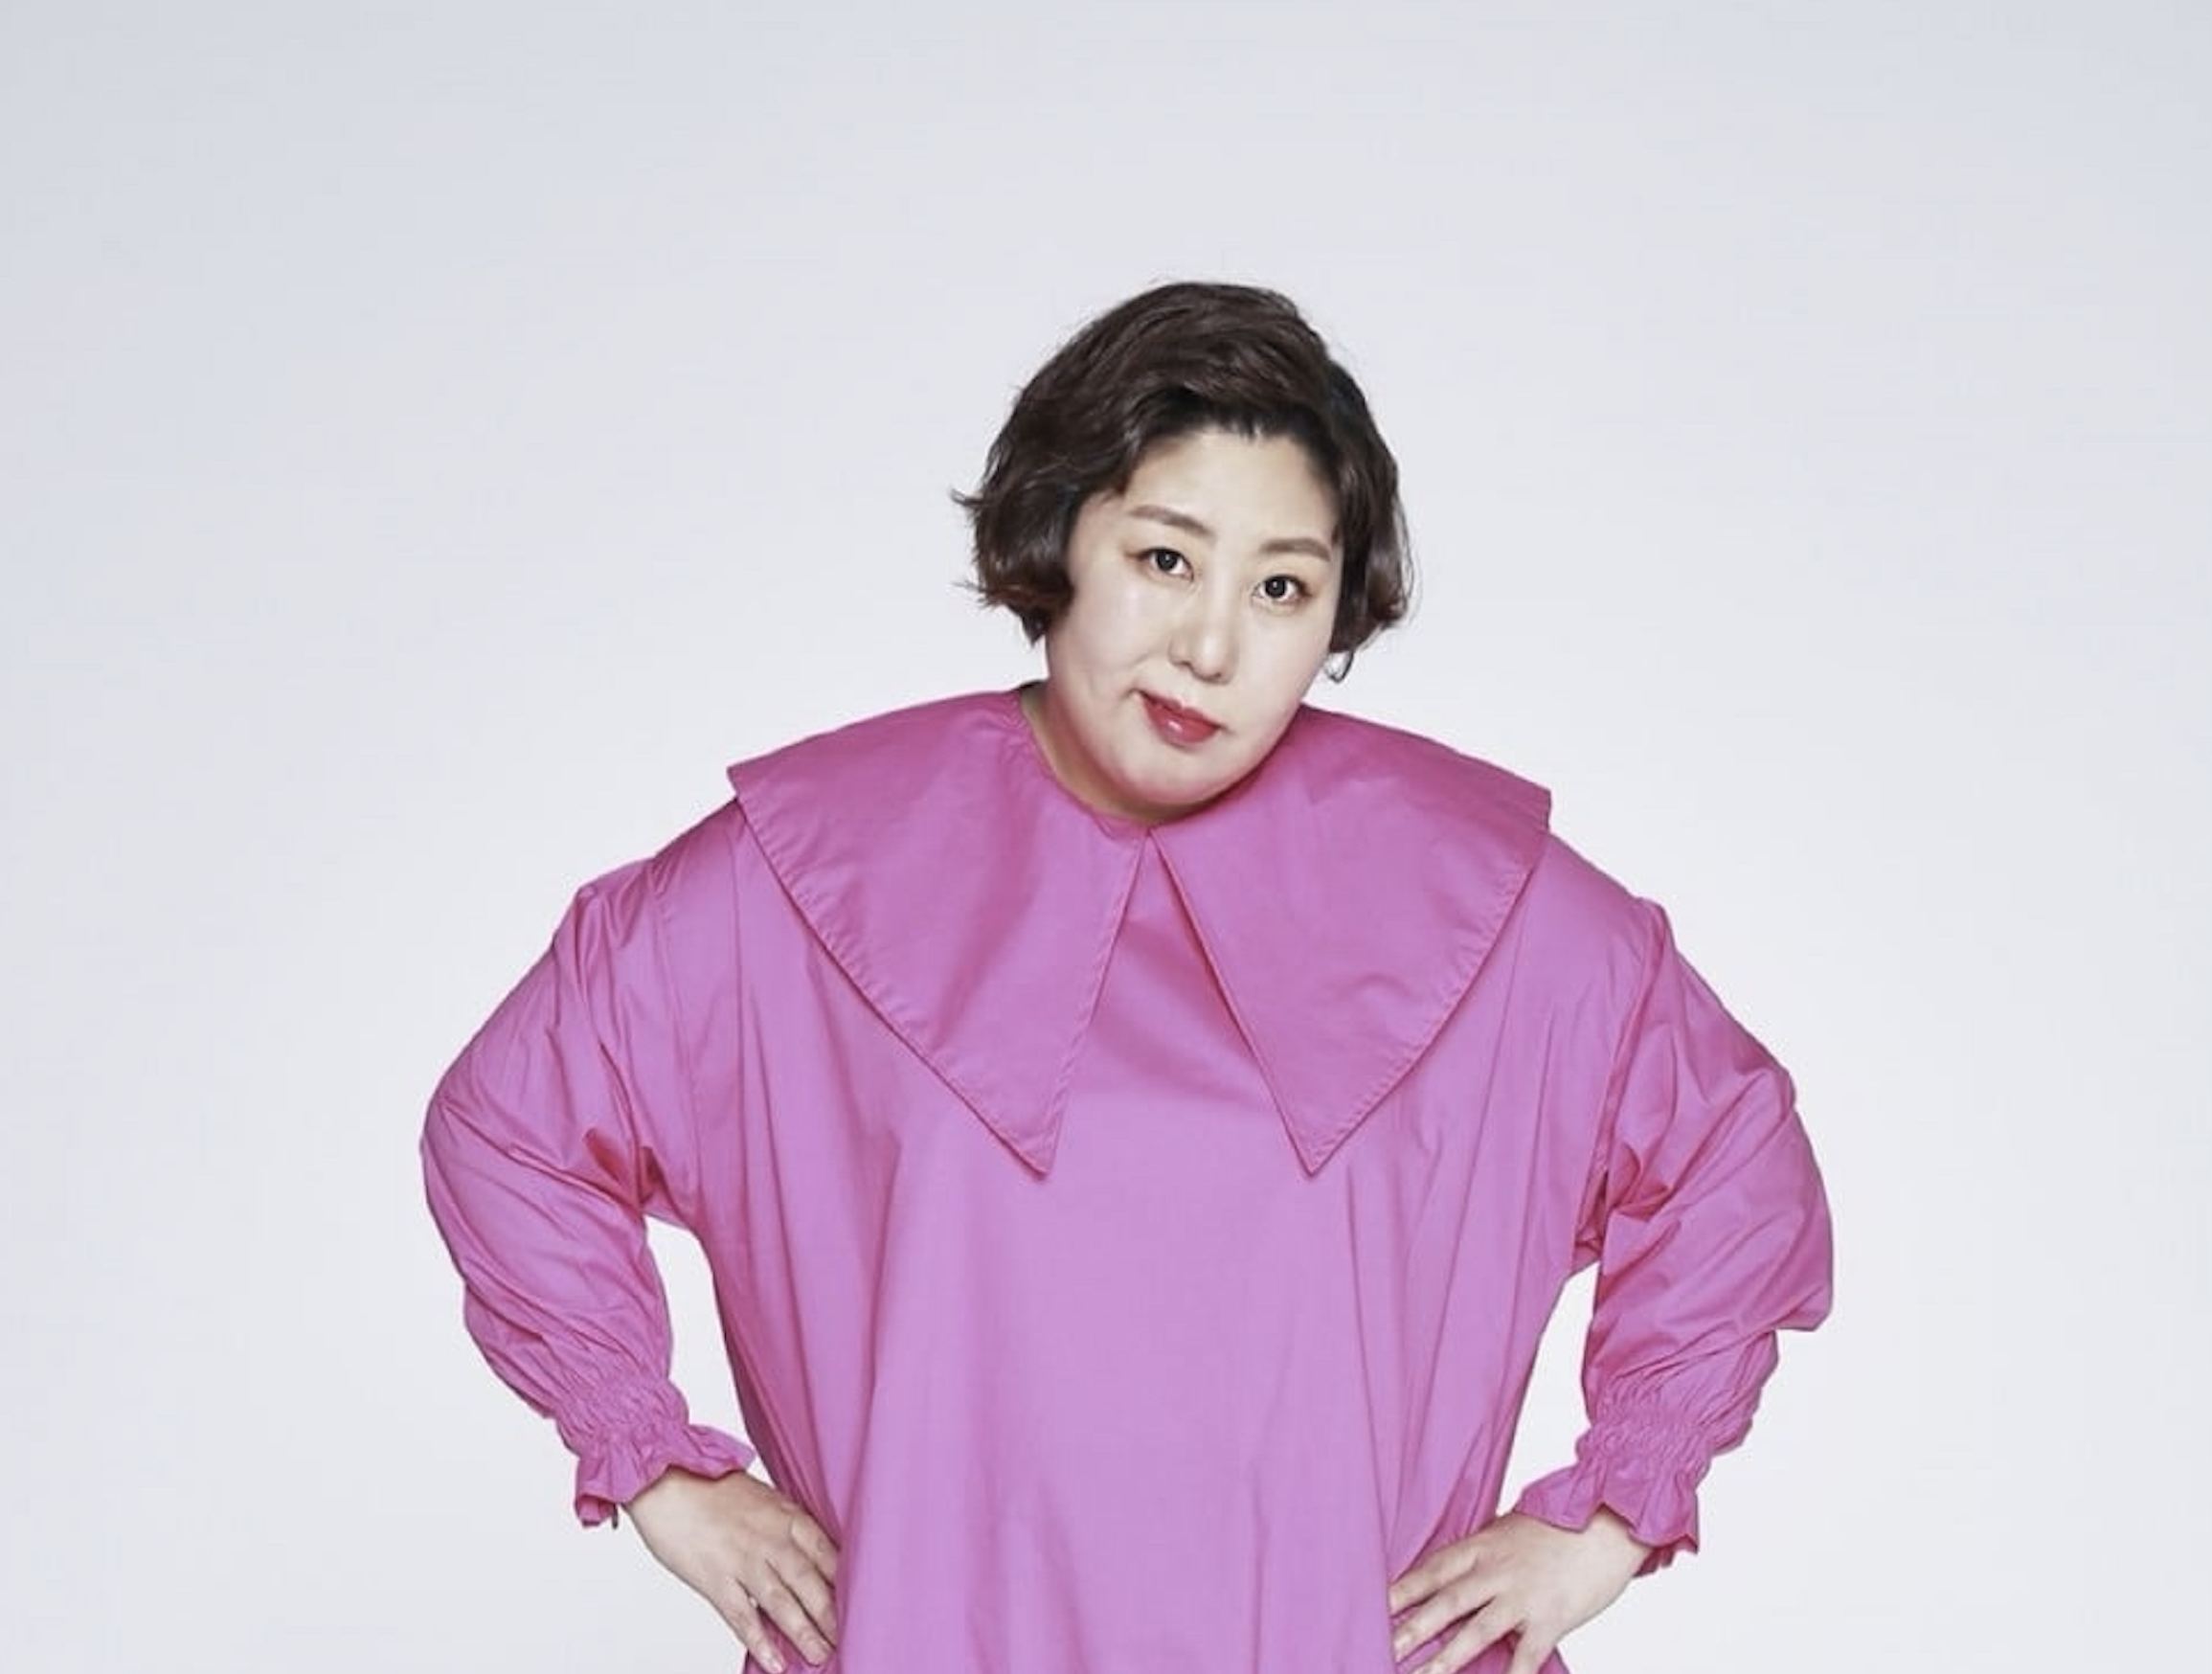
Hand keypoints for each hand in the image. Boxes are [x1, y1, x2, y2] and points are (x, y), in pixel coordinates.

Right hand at [624, 1467, 840, 1671]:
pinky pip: (742, 1617)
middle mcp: (771, 1539)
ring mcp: (743, 1560)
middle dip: (832, 1615)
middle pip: (811, 1582)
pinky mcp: (715, 1579)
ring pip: (782, 1603)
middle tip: (850, 1640)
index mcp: (787, 1515)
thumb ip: (785, 1523)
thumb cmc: (710, 1485)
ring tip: (822, 1655)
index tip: (864, 1603)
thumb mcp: (762, 1496)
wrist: (664, 1478)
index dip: (847, 1582)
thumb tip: (808, 1551)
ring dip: (805, 1633)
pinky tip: (776, 1662)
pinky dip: (760, 1642)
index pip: (828, 1553)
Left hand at [1387, 1509, 1648, 1673]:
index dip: (1400, 1590)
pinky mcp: (1552, 1618)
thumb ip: (1482, 1553)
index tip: (1371, 1605)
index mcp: (1483, 1546)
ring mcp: (1523, 1595)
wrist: (1611, 1520)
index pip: (1431, 1570)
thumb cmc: (1561, 1524)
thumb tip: (1452, 1572)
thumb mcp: (1510, 1529)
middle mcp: (1497, 1570)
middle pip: (1445, 1603)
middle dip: (1410, 1629)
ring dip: (1445, 1659)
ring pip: (1475, 1632)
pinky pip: (1526, 1655)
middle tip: (1380, 1648)